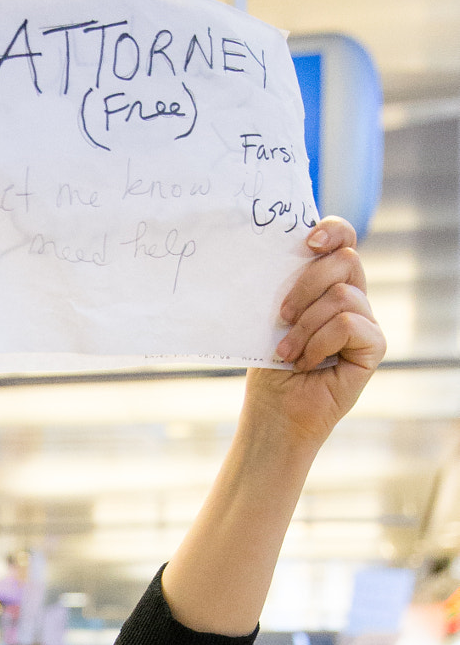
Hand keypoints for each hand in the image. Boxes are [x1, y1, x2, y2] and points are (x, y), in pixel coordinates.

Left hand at [245, 217, 385, 452]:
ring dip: (306, 325)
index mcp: (327, 285)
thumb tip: (279, 255)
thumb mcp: (270, 319)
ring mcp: (366, 321)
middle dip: (307, 284)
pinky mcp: (373, 346)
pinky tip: (306, 363)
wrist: (274, 414)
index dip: (333, 231)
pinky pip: (349, 324)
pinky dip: (320, 343)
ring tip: (287, 352)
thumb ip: (286, 286)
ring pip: (344, 295)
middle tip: (281, 316)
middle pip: (346, 260)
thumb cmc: (270, 369)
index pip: (344, 240)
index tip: (307, 242)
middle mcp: (352, 298)